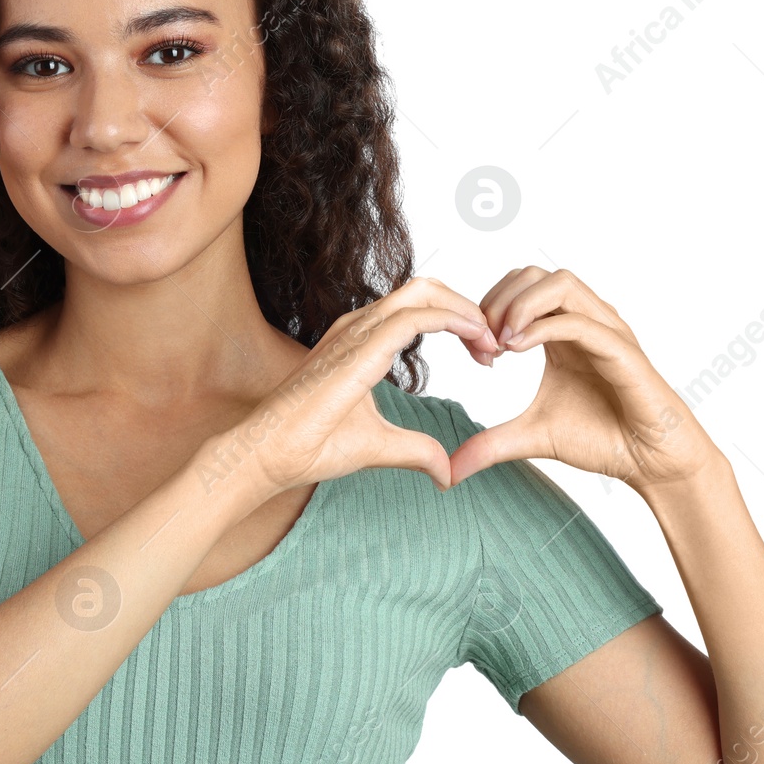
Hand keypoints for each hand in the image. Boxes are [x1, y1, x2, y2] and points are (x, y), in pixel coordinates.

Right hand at [230, 276, 499, 495]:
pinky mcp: (357, 347)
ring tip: (490, 341)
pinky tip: (476, 336)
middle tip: (494, 344)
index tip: (486, 353)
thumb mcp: (380, 446)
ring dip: (465, 311)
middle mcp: (358, 327)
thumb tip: (447, 473)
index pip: (420, 309)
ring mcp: (355, 331)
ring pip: (423, 293)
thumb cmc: (310, 446)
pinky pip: (414, 316)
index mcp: (361, 341)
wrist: (269, 454)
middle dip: (467, 308)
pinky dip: (453, 318)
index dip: (459, 322)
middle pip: (426, 290)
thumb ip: (417, 451)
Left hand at [449, 266, 721, 490]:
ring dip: (520, 305)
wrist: (650, 462)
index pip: (518, 288)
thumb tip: (449, 471)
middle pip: (533, 274)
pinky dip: (544, 327)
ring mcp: (605, 331)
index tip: (474, 351)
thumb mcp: (532, 438)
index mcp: (561, 331)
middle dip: (497, 300)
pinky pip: (581, 322)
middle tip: (482, 343)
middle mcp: (584, 321)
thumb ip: (490, 445)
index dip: (487, 309)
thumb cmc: (603, 439)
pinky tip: (516, 350)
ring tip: (499, 343)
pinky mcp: (622, 352)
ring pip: (560, 283)